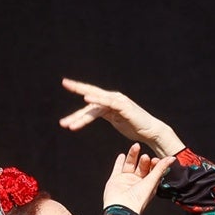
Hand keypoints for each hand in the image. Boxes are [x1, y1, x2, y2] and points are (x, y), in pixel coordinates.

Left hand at [59, 80, 184, 155]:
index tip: (66, 83)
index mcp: (109, 101)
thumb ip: (106, 114)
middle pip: (92, 95)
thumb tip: (95, 113)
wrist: (150, 131)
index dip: (79, 89)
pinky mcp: (123, 106)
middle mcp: (113, 98)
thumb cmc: (134, 127)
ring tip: (66, 124)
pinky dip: (97, 100)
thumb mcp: (116, 120)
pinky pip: (107, 102)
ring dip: (80, 116)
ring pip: (96, 104)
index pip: (91, 96)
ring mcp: (118, 101)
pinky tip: (86, 100)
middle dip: (77, 88)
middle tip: (65, 83)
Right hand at [103, 144, 174, 213]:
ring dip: (133, 156)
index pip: (153, 171)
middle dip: (144, 160)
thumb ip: (160, 168)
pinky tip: (122, 155)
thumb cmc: (138, 199)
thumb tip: (172, 158)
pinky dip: (120, 161)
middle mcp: (137, 183)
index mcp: (148, 185)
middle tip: (145, 157)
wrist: (121, 207)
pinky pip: (117, 168)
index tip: (155, 159)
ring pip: (130, 165)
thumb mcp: (152, 182)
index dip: (154, 164)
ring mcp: (126, 181)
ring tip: (135, 146)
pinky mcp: (115, 180)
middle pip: (141, 167)